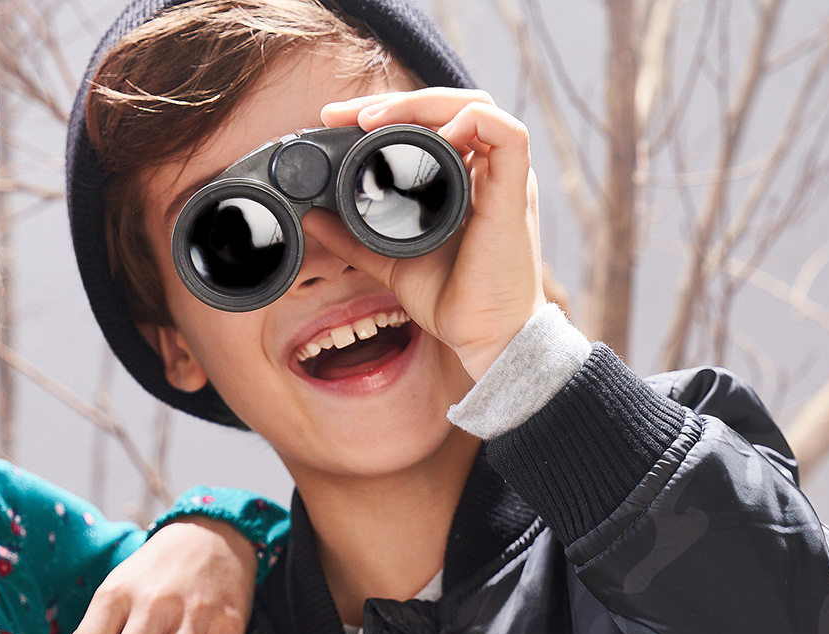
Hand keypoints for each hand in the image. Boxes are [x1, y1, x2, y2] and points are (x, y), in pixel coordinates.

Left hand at [313, 88, 546, 379]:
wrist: (484, 338)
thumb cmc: (452, 300)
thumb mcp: (390, 260)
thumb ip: (352, 238)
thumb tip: (311, 218)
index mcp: (464, 177)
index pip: (432, 119)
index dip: (388, 109)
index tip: (339, 121)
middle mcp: (487, 171)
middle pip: (450, 104)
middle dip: (395, 100)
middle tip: (346, 115)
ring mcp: (505, 178)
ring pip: (475, 106)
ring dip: (423, 103)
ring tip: (375, 121)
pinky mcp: (517, 193)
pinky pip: (508, 134)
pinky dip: (471, 123)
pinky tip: (436, 136)